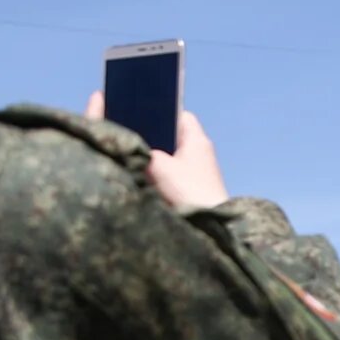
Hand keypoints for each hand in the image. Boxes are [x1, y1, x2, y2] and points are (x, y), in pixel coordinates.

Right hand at [88, 92, 229, 212]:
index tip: (137, 115)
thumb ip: (142, 153)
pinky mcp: (192, 189)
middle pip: (169, 136)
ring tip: (130, 158)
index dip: (157, 111)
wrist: (211, 227)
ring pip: (169, 157)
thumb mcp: (159, 167)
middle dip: (150, 137)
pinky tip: (142, 180)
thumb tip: (129, 148)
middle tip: (128, 137)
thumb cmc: (189, 191)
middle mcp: (199, 151)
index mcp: (195, 138)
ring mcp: (197, 171)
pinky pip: (171, 175)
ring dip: (153, 160)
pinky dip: (158, 176)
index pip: (176, 113)